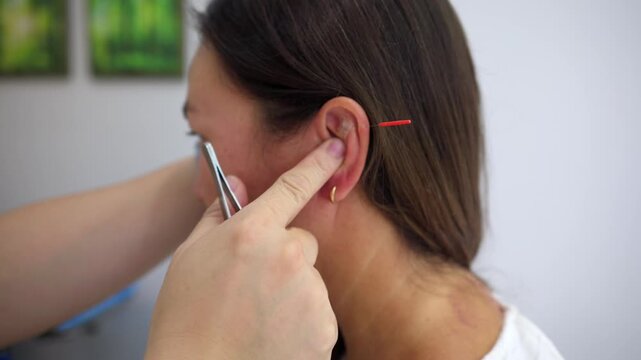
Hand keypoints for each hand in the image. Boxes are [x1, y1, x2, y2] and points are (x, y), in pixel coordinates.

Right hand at [145, 138, 345, 359]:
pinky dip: (302, 320)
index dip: (318, 162)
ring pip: (309, 278)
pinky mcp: (325, 328)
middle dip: (284, 255)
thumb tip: (236, 182)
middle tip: (253, 284)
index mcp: (253, 231)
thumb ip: (218, 214)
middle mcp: (288, 256)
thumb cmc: (186, 319)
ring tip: (257, 316)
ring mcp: (310, 293)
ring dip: (292, 290)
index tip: (338, 146)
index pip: (293, 186)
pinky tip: (273, 334)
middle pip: (303, 241)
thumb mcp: (190, 257)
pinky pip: (318, 310)